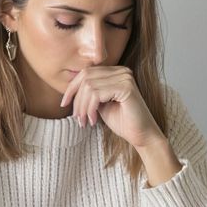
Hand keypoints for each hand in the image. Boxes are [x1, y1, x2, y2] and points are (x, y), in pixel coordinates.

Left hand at [60, 66, 181, 184]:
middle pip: (86, 77)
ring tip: (84, 121)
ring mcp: (125, 78)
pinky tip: (93, 120)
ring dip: (82, 107)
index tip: (64, 104)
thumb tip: (69, 87)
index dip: (71, 87)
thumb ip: (89, 93)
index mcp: (116, 72)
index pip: (86, 72)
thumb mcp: (100, 104)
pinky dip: (90, 108)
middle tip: (77, 117)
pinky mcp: (126, 87)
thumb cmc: (122, 121)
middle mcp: (122, 71)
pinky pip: (96, 94)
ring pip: (89, 86)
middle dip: (76, 98)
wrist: (142, 136)